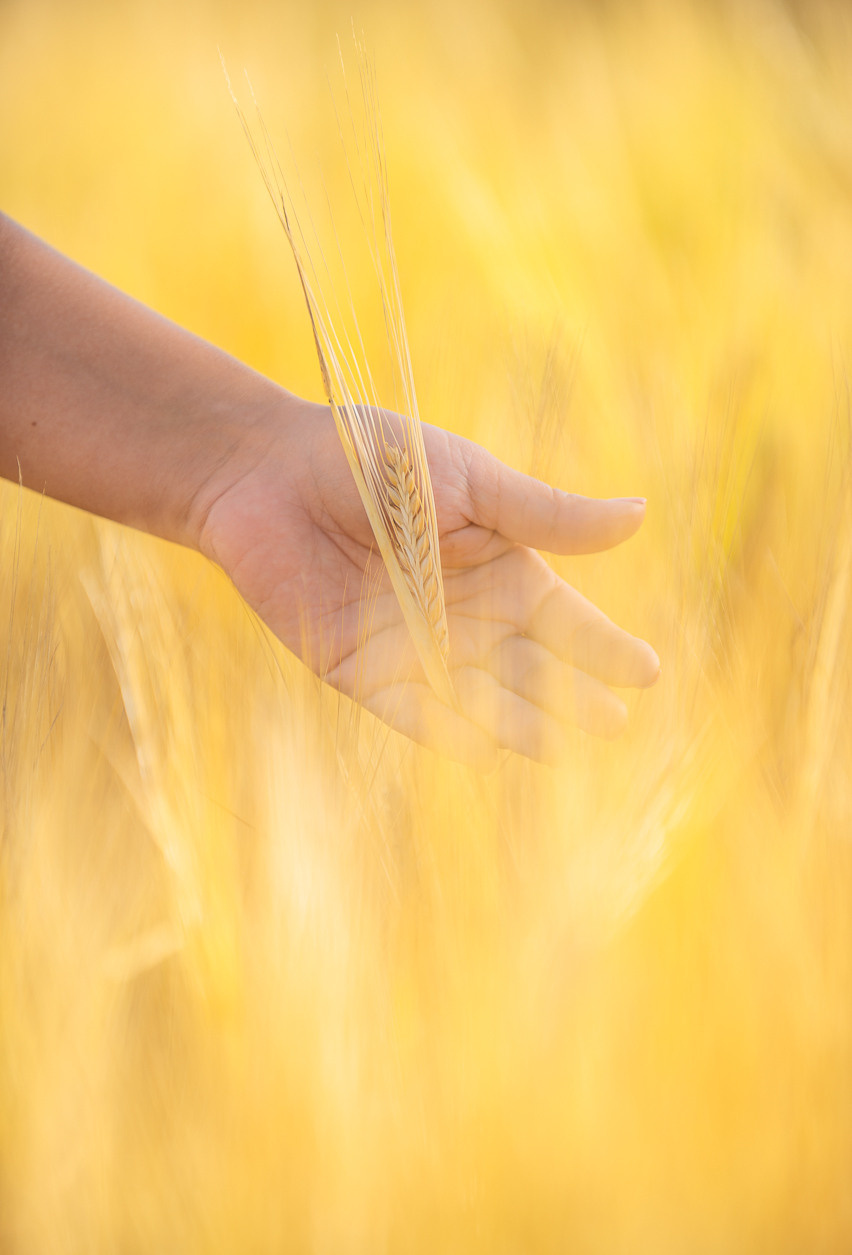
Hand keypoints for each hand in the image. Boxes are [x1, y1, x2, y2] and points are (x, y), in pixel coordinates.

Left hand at [195, 396, 658, 766]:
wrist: (268, 470)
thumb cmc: (374, 460)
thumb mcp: (470, 482)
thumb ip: (545, 514)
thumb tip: (639, 516)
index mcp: (499, 568)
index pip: (564, 618)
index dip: (603, 646)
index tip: (646, 673)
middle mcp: (464, 617)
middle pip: (527, 666)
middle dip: (569, 695)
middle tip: (611, 724)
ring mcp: (413, 647)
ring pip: (477, 696)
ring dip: (515, 721)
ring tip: (558, 745)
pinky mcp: (358, 670)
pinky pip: (409, 709)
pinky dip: (444, 729)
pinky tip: (483, 748)